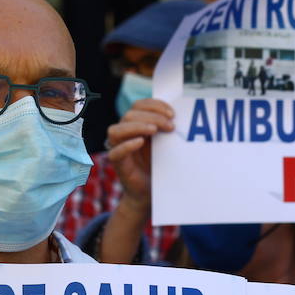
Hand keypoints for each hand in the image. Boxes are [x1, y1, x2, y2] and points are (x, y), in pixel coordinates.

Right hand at [105, 97, 175, 213]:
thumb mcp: (164, 142)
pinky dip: (127, 145)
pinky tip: (140, 142)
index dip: (154, 105)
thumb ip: (165, 128)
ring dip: (137, 126)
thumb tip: (179, 114)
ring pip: (116, 130)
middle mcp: (123, 133)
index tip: (172, 113)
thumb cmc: (159, 164)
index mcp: (135, 124)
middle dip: (152, 117)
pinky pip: (115, 152)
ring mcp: (118, 148)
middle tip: (170, 126)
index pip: (138, 106)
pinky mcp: (117, 163)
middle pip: (129, 115)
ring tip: (155, 131)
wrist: (152, 189)